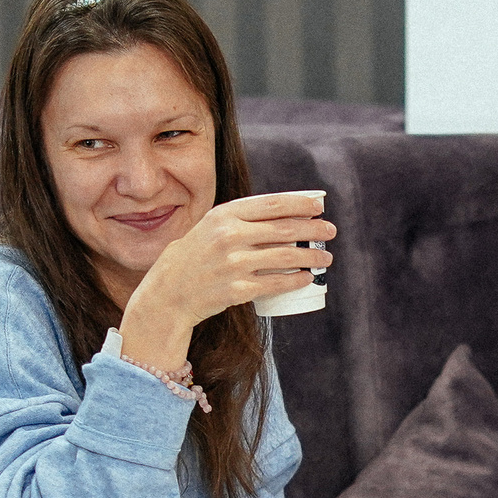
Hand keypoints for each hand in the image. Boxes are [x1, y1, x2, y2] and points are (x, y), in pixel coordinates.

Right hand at [117, 193, 331, 368]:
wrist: (167, 293)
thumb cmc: (195, 257)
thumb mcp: (211, 227)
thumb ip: (241, 219)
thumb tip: (286, 215)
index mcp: (224, 215)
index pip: (272, 204)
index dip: (301, 204)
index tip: (319, 207)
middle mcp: (229, 236)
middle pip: (285, 229)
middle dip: (314, 230)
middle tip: (330, 232)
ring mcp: (234, 264)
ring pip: (286, 257)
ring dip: (311, 256)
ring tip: (324, 258)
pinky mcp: (237, 290)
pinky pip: (276, 284)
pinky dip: (296, 280)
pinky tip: (306, 278)